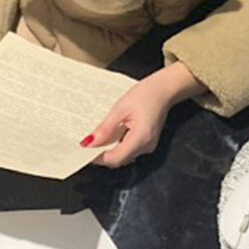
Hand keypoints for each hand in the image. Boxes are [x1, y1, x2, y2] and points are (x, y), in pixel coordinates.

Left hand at [84, 63, 205, 167]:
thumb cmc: (145, 94)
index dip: (99, 158)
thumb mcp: (120, 108)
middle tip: (87, 143)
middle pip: (119, 159)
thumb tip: (90, 142)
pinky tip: (111, 134)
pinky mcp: (147, 142)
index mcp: (140, 138)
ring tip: (98, 137)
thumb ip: (105, 128)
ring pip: (124, 155)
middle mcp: (146, 146)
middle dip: (102, 154)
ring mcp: (148, 145)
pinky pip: (129, 149)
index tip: (85, 151)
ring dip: (110, 149)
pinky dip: (118, 145)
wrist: (164, 89)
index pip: (116, 158)